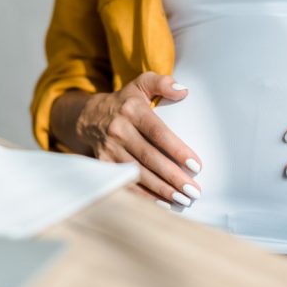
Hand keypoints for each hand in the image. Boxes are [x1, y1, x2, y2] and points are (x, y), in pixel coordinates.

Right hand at [76, 72, 202, 207]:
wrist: (89, 117)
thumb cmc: (126, 102)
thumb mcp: (141, 84)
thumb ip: (162, 83)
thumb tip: (183, 90)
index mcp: (132, 110)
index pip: (158, 132)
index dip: (177, 150)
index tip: (196, 165)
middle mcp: (119, 130)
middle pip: (149, 157)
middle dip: (173, 177)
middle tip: (194, 190)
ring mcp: (109, 149)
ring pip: (138, 173)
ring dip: (161, 190)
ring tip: (183, 200)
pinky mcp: (103, 164)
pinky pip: (125, 183)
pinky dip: (144, 196)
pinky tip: (162, 203)